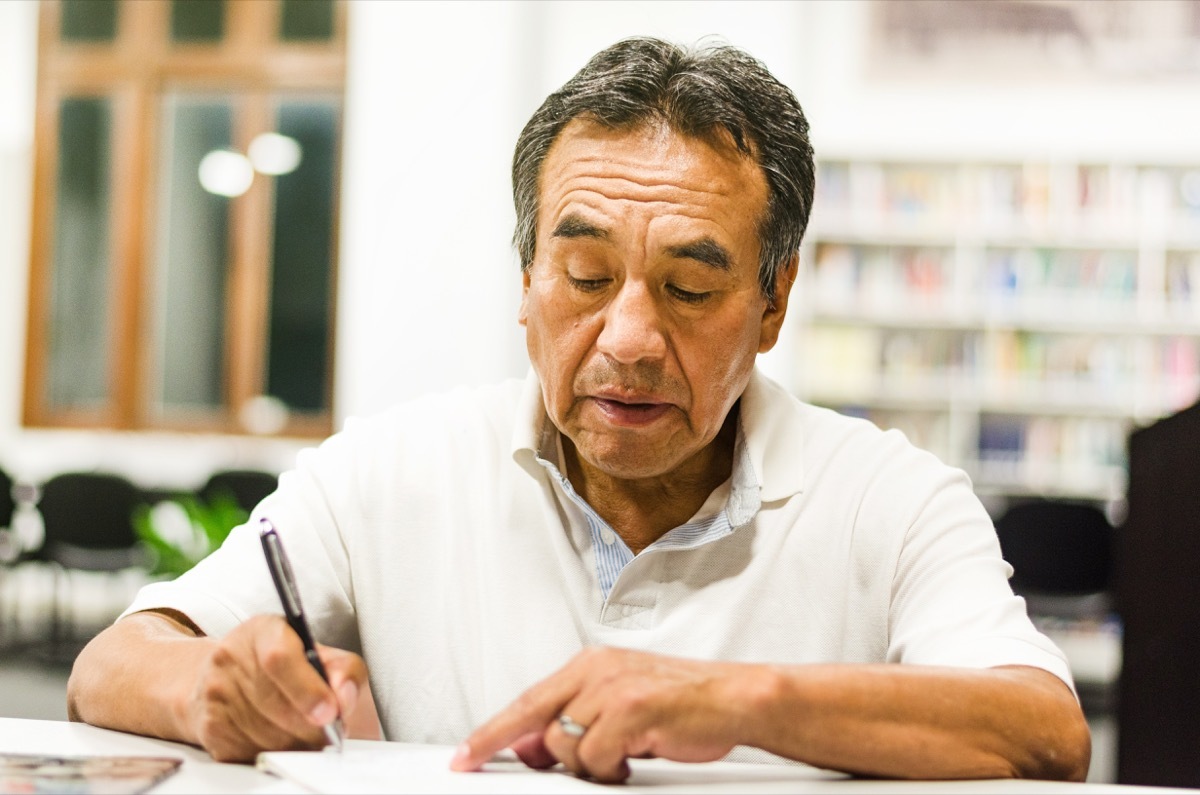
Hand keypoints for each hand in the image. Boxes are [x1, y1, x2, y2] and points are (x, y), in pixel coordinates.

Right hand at [183, 614, 371, 761]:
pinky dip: (276, 754)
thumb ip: (343, 669)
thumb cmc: (283, 666)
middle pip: (279, 706)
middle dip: (313, 726)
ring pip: (269, 737)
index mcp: (263, 631)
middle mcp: (231, 658)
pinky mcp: (210, 728)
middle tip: (330, 729)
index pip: (280, 658)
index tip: (330, 711)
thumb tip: (345, 697)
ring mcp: (215, 694)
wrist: (225, 679)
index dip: (308, 689)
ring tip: (305, 732)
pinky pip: (253, 754)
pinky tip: (280, 738)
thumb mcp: (317, 652)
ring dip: (297, 743)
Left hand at [451, 647, 759, 782]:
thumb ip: (580, 722)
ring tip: (620, 758)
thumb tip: (537, 751)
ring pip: (564, 744)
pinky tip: (633, 759)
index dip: (493, 730)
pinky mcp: (630, 709)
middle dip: (501, 745)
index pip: (529, 700)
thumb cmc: (684, 704)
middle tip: (474, 764)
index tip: (466, 753)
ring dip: (588, 764)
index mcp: (592, 664)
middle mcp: (597, 670)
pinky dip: (611, 768)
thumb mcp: (622, 707)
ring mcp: (612, 688)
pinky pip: (595, 757)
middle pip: (531, 716)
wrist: (735, 698)